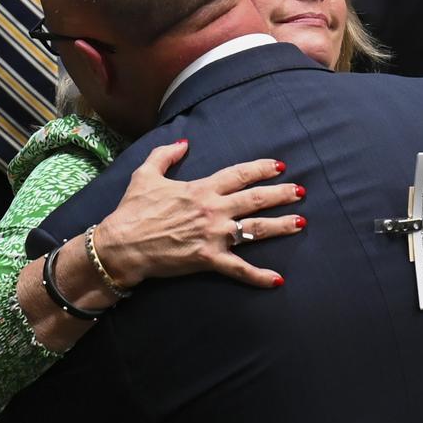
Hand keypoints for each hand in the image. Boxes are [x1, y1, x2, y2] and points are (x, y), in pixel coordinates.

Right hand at [95, 140, 305, 288]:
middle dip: (280, 194)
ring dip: (281, 226)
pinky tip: (277, 279)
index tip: (279, 166)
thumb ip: (165, 155)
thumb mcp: (145, 175)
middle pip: (255, 199)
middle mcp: (213, 209)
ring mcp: (213, 235)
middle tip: (299, 192)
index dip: (261, 169)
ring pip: (255, 229)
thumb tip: (184, 142)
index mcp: (201, 188)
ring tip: (301, 223)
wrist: (121, 245)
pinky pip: (239, 268)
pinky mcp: (209, 259)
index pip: (239, 175)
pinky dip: (259, 275)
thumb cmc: (132, 210)